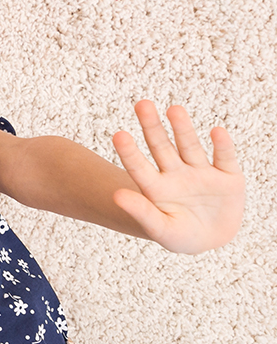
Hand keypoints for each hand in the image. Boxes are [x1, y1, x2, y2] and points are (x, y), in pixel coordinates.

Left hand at [112, 101, 242, 253]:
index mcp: (156, 188)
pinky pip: (224, 158)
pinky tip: (216, 131)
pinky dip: (222, 146)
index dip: (129, 152)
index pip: (139, 167)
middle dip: (152, 127)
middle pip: (162, 147)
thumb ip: (140, 212)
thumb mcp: (160, 229)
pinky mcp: (228, 176)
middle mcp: (176, 174)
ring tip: (174, 109)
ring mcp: (201, 173)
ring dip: (183, 129)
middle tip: (142, 104)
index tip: (118, 134)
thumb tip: (115, 195)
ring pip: (190, 146)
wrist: (211, 240)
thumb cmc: (179, 235)